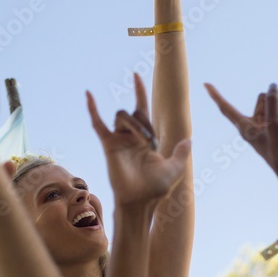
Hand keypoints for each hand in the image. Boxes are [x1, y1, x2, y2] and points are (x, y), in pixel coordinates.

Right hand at [87, 74, 190, 208]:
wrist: (140, 201)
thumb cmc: (156, 189)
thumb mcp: (175, 169)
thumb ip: (181, 154)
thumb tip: (188, 140)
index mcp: (145, 139)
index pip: (141, 109)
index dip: (139, 92)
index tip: (135, 75)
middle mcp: (130, 137)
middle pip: (133, 111)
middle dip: (145, 122)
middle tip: (151, 142)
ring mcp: (118, 140)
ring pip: (122, 115)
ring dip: (134, 123)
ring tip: (141, 141)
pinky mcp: (108, 144)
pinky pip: (97, 123)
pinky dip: (93, 108)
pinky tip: (89, 94)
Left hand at [205, 82, 277, 179]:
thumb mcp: (276, 125)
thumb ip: (272, 103)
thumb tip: (272, 87)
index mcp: (244, 127)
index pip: (225, 108)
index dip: (216, 95)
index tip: (205, 84)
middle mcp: (250, 126)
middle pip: (260, 100)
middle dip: (274, 97)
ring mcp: (262, 128)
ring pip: (269, 104)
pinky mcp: (272, 130)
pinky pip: (275, 111)